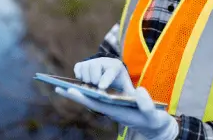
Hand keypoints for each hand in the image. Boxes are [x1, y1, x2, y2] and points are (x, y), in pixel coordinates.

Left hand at [55, 86, 178, 139]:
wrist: (155, 126)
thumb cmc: (154, 120)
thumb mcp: (153, 114)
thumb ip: (147, 104)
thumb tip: (139, 91)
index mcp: (117, 112)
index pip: (97, 103)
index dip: (83, 97)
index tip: (70, 90)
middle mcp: (111, 110)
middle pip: (89, 101)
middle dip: (74, 95)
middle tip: (57, 87)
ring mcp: (111, 107)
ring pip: (91, 99)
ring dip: (78, 93)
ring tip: (63, 85)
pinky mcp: (114, 105)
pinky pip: (96, 98)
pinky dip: (87, 92)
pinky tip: (81, 86)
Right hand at [74, 57, 134, 94]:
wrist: (113, 80)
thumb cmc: (121, 87)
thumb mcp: (129, 92)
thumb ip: (136, 96)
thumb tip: (139, 91)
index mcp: (117, 67)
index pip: (111, 70)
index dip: (106, 79)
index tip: (101, 87)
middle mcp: (105, 61)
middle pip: (94, 67)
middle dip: (94, 80)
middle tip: (98, 88)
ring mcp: (94, 61)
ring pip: (85, 67)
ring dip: (86, 79)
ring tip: (92, 85)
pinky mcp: (84, 63)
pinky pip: (78, 67)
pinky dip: (79, 75)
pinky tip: (85, 82)